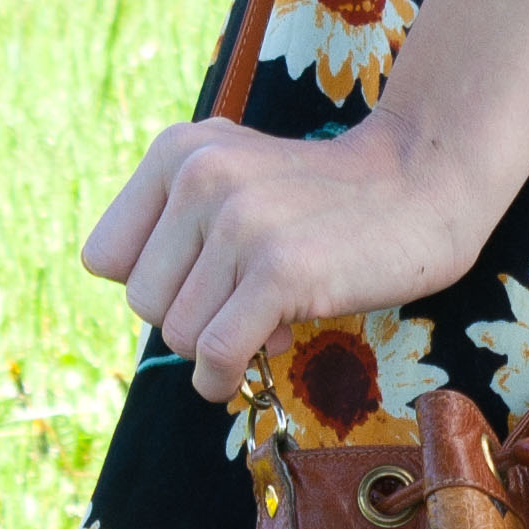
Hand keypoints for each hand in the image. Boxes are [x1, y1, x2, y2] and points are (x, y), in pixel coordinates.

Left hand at [83, 115, 509, 403]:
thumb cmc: (324, 199)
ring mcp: (241, 223)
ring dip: (219, 347)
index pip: (105, 258)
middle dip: (190, 319)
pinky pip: (218, 353)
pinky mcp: (281, 270)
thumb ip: (176, 223)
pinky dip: (225, 377)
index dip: (154, 283)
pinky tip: (254, 364)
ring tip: (270, 316)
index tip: (204, 280)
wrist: (422, 185)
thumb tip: (148, 313)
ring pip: (179, 335)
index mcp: (178, 150)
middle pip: (143, 302)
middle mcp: (201, 177)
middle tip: (246, 301)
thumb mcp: (234, 178)